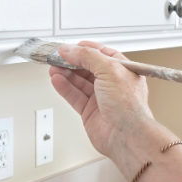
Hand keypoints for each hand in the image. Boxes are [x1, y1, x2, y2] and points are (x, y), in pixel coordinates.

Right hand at [49, 41, 155, 157]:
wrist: (126, 135)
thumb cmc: (128, 106)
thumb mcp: (110, 69)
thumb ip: (88, 56)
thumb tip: (71, 50)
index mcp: (123, 71)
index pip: (102, 55)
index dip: (86, 49)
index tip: (71, 47)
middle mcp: (112, 84)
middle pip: (88, 68)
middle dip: (72, 62)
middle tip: (57, 57)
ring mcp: (100, 98)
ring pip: (79, 82)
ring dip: (65, 74)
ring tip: (53, 67)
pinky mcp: (90, 111)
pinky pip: (74, 96)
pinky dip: (64, 87)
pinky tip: (56, 80)